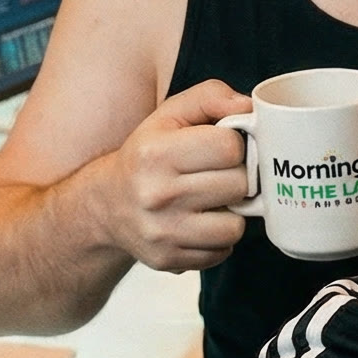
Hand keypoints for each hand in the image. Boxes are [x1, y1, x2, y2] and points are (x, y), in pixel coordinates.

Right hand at [111, 78, 256, 272]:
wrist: (107, 205)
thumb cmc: (148, 155)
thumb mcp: (170, 114)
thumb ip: (211, 97)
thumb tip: (249, 108)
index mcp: (156, 153)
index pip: (230, 147)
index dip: (235, 144)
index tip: (222, 147)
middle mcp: (156, 194)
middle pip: (238, 185)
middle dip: (236, 177)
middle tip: (218, 174)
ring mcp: (161, 232)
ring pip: (235, 226)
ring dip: (231, 212)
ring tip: (211, 201)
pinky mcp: (168, 260)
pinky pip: (222, 252)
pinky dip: (218, 239)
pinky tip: (200, 223)